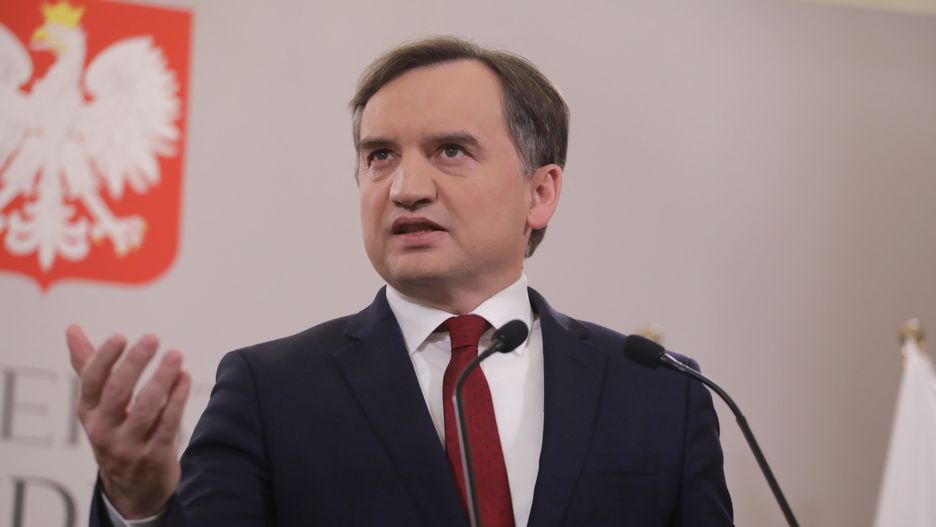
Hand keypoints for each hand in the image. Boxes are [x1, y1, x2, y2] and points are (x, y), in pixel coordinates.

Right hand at [66, 325, 190, 518]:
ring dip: (162, 379)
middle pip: (117, 392)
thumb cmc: (115, 432)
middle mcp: (103, 430)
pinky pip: (167, 425)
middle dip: (135, 363)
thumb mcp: (97, 404)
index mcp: (88, 412)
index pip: (91, 381)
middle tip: (152, 338)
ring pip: (146, 408)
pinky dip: (177, 400)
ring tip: (176, 355)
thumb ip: (88, 365)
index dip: (104, 358)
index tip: (121, 336)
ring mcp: (128, 445)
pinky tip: (185, 378)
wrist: (132, 487)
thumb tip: (72, 328)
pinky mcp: (153, 456)